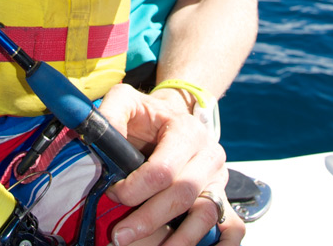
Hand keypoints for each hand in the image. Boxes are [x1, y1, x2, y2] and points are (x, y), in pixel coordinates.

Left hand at [98, 83, 244, 244]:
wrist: (171, 116)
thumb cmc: (148, 114)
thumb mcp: (126, 101)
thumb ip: (111, 115)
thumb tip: (103, 142)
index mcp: (187, 130)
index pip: (164, 169)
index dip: (136, 188)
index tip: (113, 193)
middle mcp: (208, 154)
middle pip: (183, 194)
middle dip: (149, 219)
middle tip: (120, 235)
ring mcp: (217, 178)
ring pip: (205, 215)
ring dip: (178, 239)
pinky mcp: (220, 196)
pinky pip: (228, 226)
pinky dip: (215, 243)